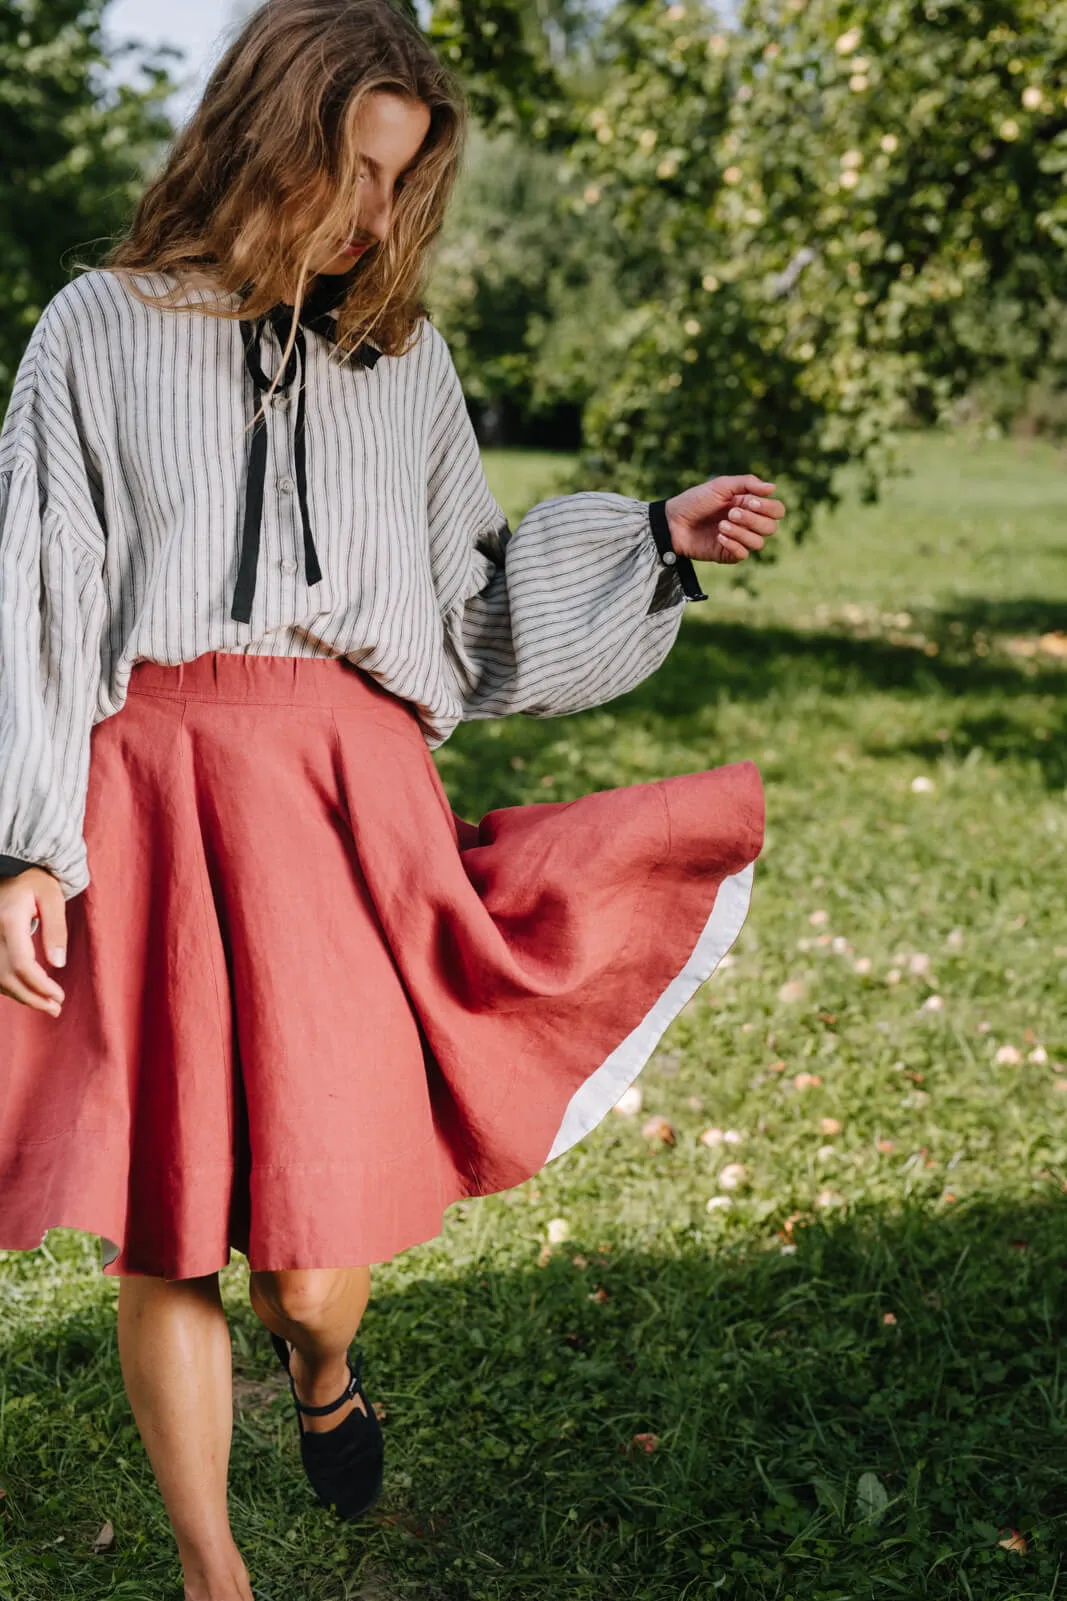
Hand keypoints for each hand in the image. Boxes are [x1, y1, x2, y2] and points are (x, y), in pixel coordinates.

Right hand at [0, 868, 67, 1015]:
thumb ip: (56, 929)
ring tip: (47, 1005)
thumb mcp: (52, 897)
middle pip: (8, 977)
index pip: (22, 964)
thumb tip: (58, 964)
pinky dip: (9, 986)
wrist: (9, 869)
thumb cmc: (35, 881)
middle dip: (32, 997)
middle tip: (56, 1008)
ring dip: (21, 996)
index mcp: (9, 920)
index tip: (59, 997)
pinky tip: (28, 992)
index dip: (40, 986)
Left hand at [665, 474, 785, 563]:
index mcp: (750, 505)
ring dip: (741, 532)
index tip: (749, 501)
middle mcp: (748, 523)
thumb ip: (747, 484)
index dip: (768, 507)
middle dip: (753, 519)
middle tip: (731, 512)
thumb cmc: (696, 501)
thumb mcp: (721, 486)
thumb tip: (773, 487)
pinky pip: (743, 554)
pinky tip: (718, 536)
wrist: (673, 521)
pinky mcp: (728, 554)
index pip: (777, 510)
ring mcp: (739, 540)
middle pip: (771, 528)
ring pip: (759, 543)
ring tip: (721, 524)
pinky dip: (733, 544)